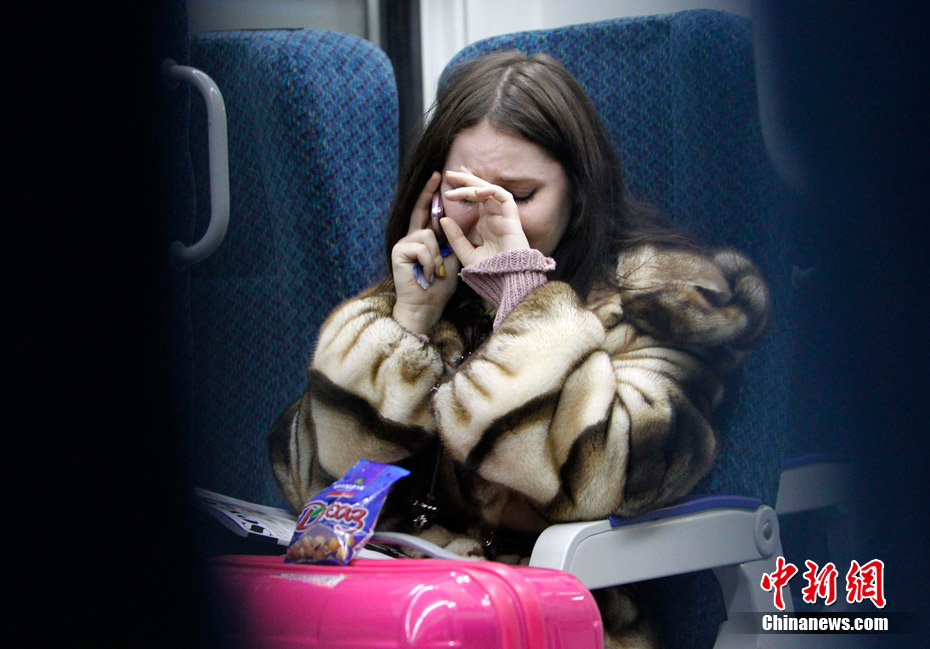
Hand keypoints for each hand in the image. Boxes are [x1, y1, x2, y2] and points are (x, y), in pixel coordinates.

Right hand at [391, 171, 460, 334]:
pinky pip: (423, 247)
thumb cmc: (439, 286)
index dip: (430, 195)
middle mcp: (411, 237)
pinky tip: (425, 274)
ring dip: (436, 257)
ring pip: (428, 236)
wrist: (425, 306)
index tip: (437, 178)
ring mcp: (403, 243)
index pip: (427, 212)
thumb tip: (452, 219)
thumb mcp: (450, 258)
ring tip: (434, 272)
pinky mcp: (399, 251)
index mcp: (423, 238)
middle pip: (419, 210)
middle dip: (427, 193)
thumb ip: (450, 240)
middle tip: (436, 175)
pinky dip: (429, 262)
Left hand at [440, 169, 529, 266]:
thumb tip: (443, 219)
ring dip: (474, 184)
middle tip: (449, 174)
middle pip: (481, 191)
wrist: (507, 281)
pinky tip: (476, 191)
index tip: (447, 185)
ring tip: (457, 181)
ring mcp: (504, 217)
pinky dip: (491, 191)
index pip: (475, 200)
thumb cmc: (490, 270)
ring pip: (490, 191)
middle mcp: (495, 217)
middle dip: (466, 180)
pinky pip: (504, 197)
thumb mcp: (466, 253)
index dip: (463, 190)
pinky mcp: (513, 218)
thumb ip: (456, 237)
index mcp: (486, 224)